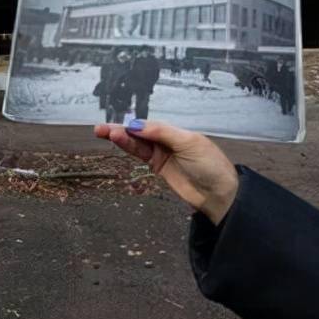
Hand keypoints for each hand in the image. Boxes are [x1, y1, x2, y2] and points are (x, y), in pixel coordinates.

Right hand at [95, 119, 238, 224]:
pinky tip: (118, 142)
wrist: (218, 194)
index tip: (122, 126)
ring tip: (104, 133)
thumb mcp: (189, 143)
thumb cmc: (209, 165)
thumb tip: (137, 125)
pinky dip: (129, 148)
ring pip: (137, 143)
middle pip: (140, 132)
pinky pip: (140, 155)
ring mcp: (162, 154)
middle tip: (100, 129)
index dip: (136, 125)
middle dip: (122, 130)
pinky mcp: (158, 167)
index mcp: (177, 131)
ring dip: (121, 139)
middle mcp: (167, 140)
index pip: (151, 124)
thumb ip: (163, 133)